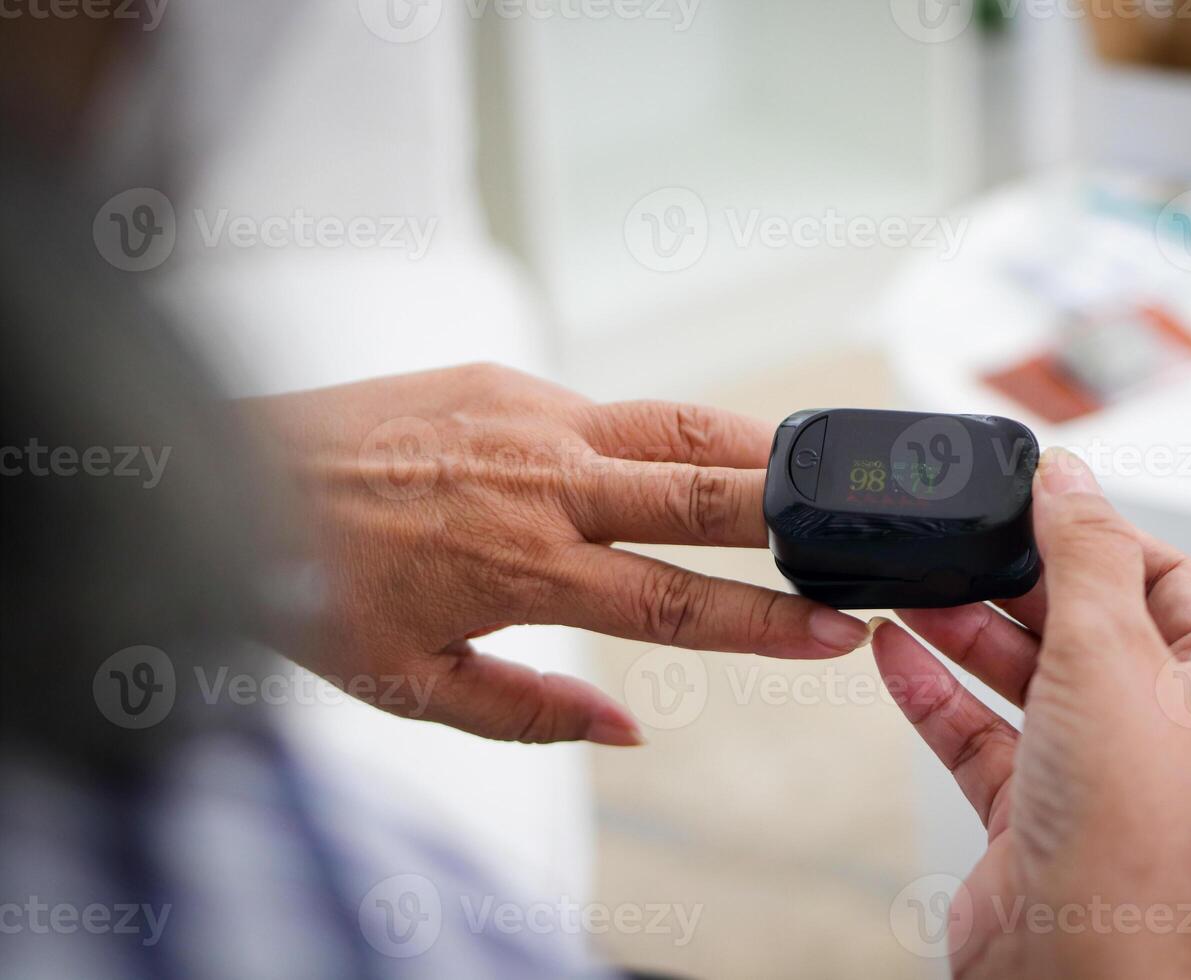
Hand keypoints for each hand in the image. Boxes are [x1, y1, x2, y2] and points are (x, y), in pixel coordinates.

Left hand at [245, 363, 869, 745]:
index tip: (839, 630)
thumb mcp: (413, 685)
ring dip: (750, 445)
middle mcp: (541, 481)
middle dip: (793, 516)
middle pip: (704, 494)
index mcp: (524, 568)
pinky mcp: (502, 376)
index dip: (771, 623)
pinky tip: (687, 449)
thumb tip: (631, 727)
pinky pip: (607, 405)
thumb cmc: (308, 589)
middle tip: (857, 529)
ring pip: (673, 425)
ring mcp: (526, 416)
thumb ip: (530, 712)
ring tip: (806, 464)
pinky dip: (663, 431)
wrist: (223, 476)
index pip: (680, 601)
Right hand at [873, 449, 1190, 978]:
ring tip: (913, 592)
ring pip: (1026, 676)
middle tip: (964, 547)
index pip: (1167, 578)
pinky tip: (895, 653)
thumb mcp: (1107, 650)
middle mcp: (1168, 729)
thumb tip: (1068, 479)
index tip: (1038, 502)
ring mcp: (1099, 769)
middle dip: (1016, 587)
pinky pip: (981, 730)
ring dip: (965, 633)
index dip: (1099, 536)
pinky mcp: (1033, 809)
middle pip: (1086, 623)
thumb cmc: (1129, 830)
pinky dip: (937, 692)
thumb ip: (1083, 553)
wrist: (1073, 961)